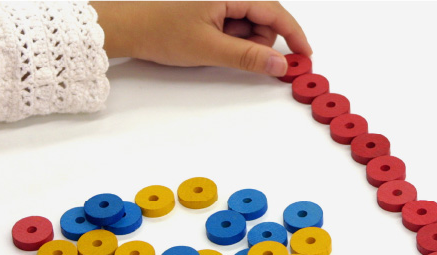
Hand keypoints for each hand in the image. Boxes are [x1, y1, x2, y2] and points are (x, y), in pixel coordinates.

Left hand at [90, 1, 311, 75]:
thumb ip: (248, 57)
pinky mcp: (215, 17)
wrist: (131, 31)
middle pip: (264, 23)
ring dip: (242, 46)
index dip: (293, 35)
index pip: (275, 13)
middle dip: (258, 44)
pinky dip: (232, 45)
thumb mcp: (210, 48)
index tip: (305, 56)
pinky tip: (212, 47)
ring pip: (251, 31)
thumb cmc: (163, 32)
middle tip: (233, 54)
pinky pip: (236, 33)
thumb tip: (281, 64)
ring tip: (215, 49)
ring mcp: (222, 7)